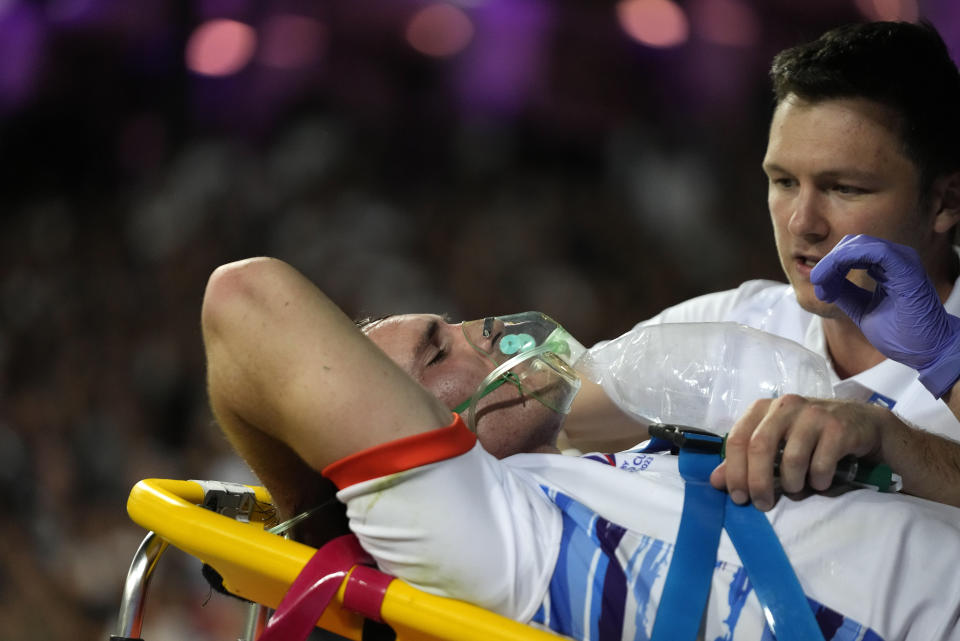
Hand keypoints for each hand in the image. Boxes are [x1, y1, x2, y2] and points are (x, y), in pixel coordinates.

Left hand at [709, 395, 885, 510]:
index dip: (734, 471)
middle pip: (760, 448)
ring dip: (792, 484)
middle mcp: (785, 406)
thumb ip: (745, 459)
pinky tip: (820, 481)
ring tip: (797, 489)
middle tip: (763, 504)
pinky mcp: (838, 427)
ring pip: (792, 459)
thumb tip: (716, 481)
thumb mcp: (775, 443)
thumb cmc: (810, 436)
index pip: (737, 439)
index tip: (738, 497)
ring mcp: (813, 414)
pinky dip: (818, 481)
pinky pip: (821, 464)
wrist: (861, 423)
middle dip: (758, 482)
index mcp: (763, 408)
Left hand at [810, 234, 959, 397]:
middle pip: (852, 243)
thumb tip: (821, 282)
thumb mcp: (862, 309)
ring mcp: (903, 261)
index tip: (819, 287)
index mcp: (887, 266)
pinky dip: (847, 259)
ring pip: (859, 243)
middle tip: (817, 282)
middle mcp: (896, 258)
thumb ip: (844, 293)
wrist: (928, 352)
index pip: (851, 251)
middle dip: (829, 261)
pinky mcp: (907, 269)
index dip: (830, 264)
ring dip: (833, 260)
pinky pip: (874, 251)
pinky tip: (835, 275)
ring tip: (820, 281)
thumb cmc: (901, 333)